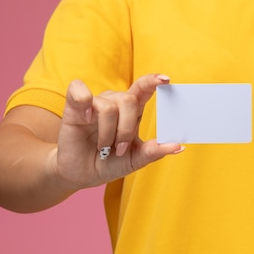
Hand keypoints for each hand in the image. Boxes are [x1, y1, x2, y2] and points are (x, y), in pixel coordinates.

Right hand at [54, 74, 182, 189]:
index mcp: (132, 111)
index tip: (166, 79)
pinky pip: (81, 93)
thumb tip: (178, 146)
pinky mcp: (74, 106)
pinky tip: (86, 119)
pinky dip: (85, 105)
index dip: (153, 81)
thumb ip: (154, 152)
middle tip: (120, 148)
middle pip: (128, 100)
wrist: (81, 174)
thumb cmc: (109, 163)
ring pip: (108, 106)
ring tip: (103, 147)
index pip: (143, 89)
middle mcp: (115, 103)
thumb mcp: (135, 160)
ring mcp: (94, 103)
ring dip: (107, 132)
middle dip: (126, 128)